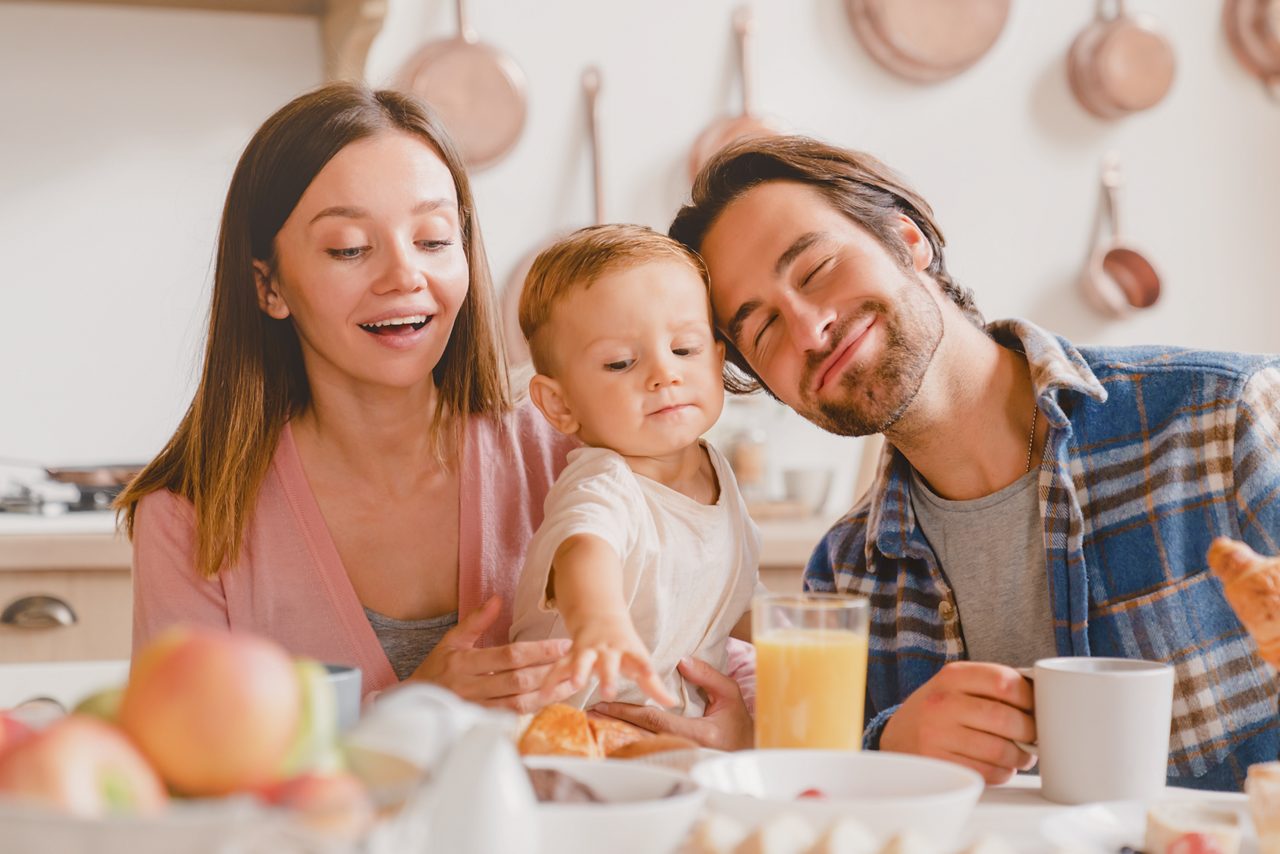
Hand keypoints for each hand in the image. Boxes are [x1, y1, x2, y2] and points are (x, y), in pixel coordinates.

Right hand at [407, 596, 575, 712]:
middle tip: (575, 662)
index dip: (538, 651)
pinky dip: (534, 709)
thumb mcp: (450, 641)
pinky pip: (512, 717)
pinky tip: (551, 700)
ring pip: (518, 703)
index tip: (563, 644)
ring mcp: (476, 708)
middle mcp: (470, 687)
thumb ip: (476, 621)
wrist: (413, 705)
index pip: (509, 656)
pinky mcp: (481, 723)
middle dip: (549, 672)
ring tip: (571, 683)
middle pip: (518, 681)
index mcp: (464, 662)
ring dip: (548, 694)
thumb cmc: (436, 670)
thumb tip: (496, 599)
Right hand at [539, 612, 676, 706]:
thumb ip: (653, 685)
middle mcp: (608, 649)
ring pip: (581, 660)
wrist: (598, 615)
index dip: (645, 667)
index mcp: (628, 650)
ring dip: (578, 672)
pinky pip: (558, 668)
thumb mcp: (639, 659)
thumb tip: (673, 704)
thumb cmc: (623, 645)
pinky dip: (550, 681)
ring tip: (577, 685)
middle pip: (609, 662)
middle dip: (608, 676)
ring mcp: (588, 650)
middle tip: (609, 692)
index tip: (650, 674)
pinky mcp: (570, 655)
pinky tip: (543, 696)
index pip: (640, 659)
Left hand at [590, 657, 752, 750]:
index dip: (627, 711)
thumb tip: (682, 661)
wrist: (747, 759)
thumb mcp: (730, 696)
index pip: (654, 720)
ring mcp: (678, 762)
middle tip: (589, 714)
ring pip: (640, 748)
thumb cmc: (739, 725)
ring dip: (615, 736)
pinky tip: (611, 739)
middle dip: (613, 724)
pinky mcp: (674, 766)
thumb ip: (707, 676)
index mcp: (697, 734)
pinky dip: (627, 746)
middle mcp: (684, 751)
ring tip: (594, 725)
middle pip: (640, 736)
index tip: (605, 703)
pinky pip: (646, 755)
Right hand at [880, 661, 1035, 783]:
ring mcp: (938, 734)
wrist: (898, 735)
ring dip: (1020, 756)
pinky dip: (1003, 771)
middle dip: (1030, 731)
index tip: (1035, 707)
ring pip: (1000, 750)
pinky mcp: (940, 763)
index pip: (1004, 682)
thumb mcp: (955, 684)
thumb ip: (989, 685)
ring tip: (1021, 753)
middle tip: (1034, 735)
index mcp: (952, 676)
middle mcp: (943, 703)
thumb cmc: (938, 708)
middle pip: (1006, 719)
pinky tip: (1001, 765)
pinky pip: (988, 772)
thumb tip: (1041, 698)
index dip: (1029, 698)